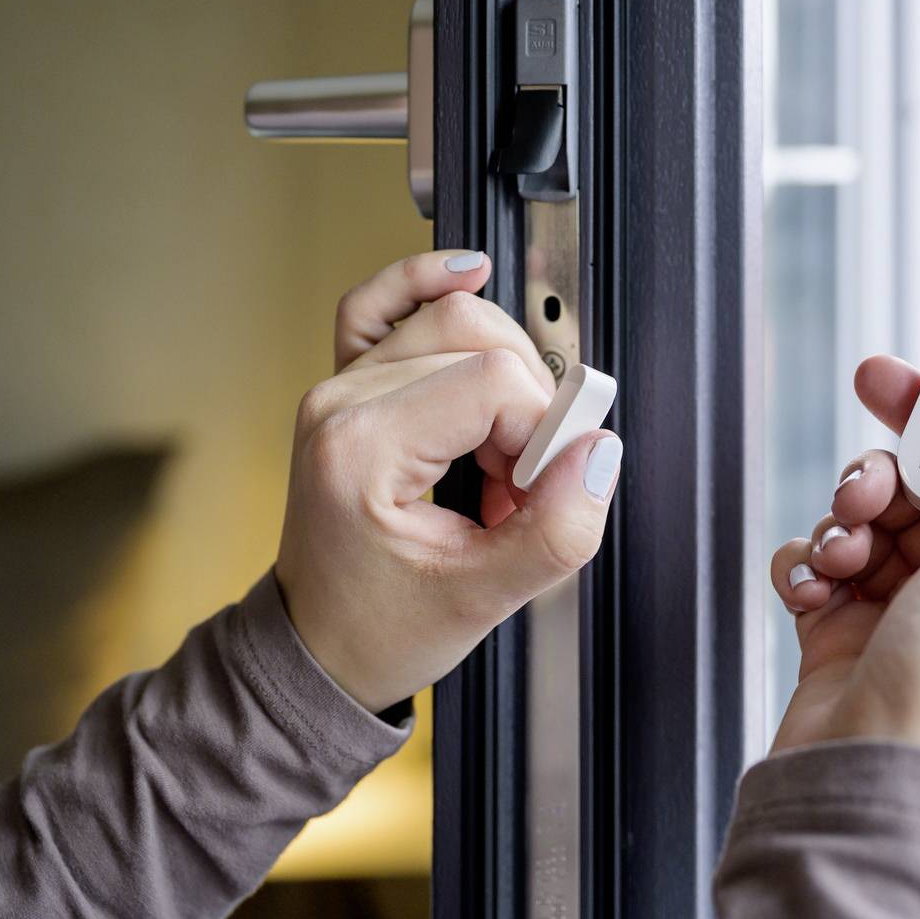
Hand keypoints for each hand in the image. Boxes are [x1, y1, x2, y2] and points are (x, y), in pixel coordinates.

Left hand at [276, 250, 622, 711]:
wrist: (320, 645)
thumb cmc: (380, 626)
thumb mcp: (483, 600)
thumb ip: (555, 530)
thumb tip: (599, 455)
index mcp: (364, 448)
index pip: (495, 382)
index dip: (543, 432)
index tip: (541, 488)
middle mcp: (342, 402)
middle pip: (478, 337)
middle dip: (526, 409)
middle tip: (521, 483)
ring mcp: (339, 387)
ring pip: (451, 316)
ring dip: (501, 377)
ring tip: (499, 457)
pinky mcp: (347, 384)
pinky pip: (380, 305)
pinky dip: (426, 282)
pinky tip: (469, 273)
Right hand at [769, 355, 919, 793]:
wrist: (875, 772)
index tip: (887, 376)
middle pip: (915, 485)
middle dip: (880, 475)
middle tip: (861, 488)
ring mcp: (898, 608)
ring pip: (859, 519)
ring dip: (842, 525)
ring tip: (842, 563)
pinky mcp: (839, 633)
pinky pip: (814, 566)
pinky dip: (806, 569)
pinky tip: (812, 593)